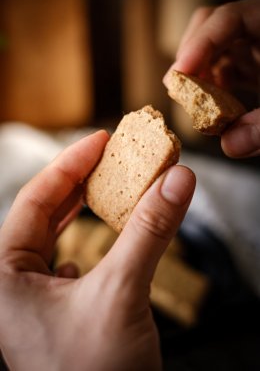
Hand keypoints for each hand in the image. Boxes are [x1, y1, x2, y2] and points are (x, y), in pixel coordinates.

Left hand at [0, 131, 194, 370]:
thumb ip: (150, 231)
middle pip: (44, 215)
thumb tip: (177, 181)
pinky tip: (97, 240)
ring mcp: (33, 301)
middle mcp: (11, 286)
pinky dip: (88, 241)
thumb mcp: (123, 292)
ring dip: (84, 211)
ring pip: (56, 238)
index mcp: (4, 277)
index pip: (34, 200)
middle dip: (78, 184)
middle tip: (109, 157)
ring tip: (107, 186)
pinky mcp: (58, 311)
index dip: (69, 165)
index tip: (99, 140)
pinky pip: (68, 260)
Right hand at [164, 0, 259, 157]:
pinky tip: (215, 106)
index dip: (200, 44)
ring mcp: (259, 48)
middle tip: (181, 87)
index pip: (229, 19)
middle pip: (213, 28)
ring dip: (200, 75)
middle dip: (193, 56)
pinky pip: (227, 70)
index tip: (180, 73)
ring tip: (194, 101)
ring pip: (216, 50)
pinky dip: (215, 88)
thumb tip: (229, 145)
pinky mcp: (258, 67)